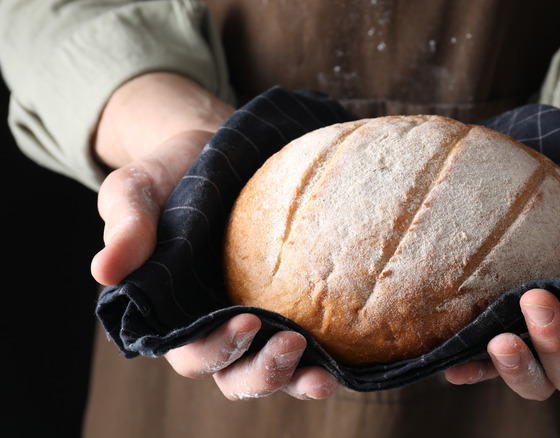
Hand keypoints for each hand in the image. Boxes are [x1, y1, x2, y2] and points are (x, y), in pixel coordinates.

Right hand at [90, 72, 339, 399]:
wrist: (216, 147)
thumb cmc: (171, 173)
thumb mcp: (137, 190)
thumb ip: (125, 226)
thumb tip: (104, 271)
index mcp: (173, 314)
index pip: (190, 352)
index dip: (215, 348)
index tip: (246, 322)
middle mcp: (217, 326)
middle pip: (236, 375)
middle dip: (262, 373)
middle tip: (292, 346)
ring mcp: (258, 318)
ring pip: (274, 370)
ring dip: (298, 379)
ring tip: (324, 376)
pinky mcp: (292, 302)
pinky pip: (311, 343)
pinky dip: (328, 358)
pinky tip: (347, 358)